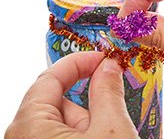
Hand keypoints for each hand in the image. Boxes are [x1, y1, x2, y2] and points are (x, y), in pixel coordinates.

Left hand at [5, 52, 137, 138]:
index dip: (80, 62)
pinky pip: (64, 137)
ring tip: (110, 138)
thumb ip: (108, 91)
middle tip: (114, 113)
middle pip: (59, 102)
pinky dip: (86, 136)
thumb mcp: (112, 129)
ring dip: (91, 125)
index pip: (50, 78)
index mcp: (30, 127)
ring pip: (64, 122)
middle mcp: (24, 138)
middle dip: (90, 104)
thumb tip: (109, 66)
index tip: (103, 57)